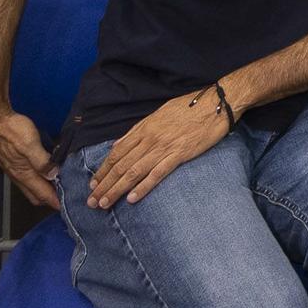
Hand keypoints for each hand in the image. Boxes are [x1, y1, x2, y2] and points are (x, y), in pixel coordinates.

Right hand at [0, 108, 60, 208]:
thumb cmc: (9, 130)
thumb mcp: (29, 144)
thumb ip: (42, 161)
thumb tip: (54, 175)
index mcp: (23, 173)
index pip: (42, 194)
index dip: (55, 202)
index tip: (68, 207)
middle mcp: (18, 175)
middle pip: (36, 195)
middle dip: (50, 199)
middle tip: (66, 197)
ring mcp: (14, 169)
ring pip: (31, 187)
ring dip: (44, 189)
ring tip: (59, 186)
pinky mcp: (13, 161)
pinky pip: (28, 177)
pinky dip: (38, 179)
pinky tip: (46, 171)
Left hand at [86, 87, 231, 208]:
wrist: (216, 104)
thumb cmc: (190, 107)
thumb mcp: (159, 113)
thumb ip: (139, 129)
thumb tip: (119, 143)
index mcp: (144, 128)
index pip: (117, 153)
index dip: (102, 170)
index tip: (93, 183)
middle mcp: (150, 139)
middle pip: (121, 165)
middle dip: (104, 185)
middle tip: (91, 201)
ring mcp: (164, 147)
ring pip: (134, 172)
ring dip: (117, 189)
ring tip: (104, 203)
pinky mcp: (179, 155)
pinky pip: (157, 174)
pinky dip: (143, 187)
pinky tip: (132, 199)